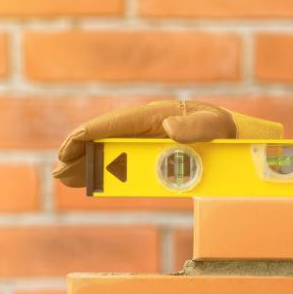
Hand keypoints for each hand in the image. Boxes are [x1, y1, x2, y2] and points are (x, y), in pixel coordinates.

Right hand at [52, 100, 282, 186]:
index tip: (68, 147)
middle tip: (59, 170)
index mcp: (156, 115)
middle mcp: (146, 125)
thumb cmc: (223, 129)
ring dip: (87, 162)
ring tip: (64, 177)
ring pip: (110, 150)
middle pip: (106, 137)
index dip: (89, 134)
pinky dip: (103, 169)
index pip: (115, 123)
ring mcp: (147, 138)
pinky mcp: (151, 151)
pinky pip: (123, 160)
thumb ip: (196, 126)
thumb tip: (169, 127)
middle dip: (80, 151)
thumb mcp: (214, 126)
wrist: (234, 136)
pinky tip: (89, 178)